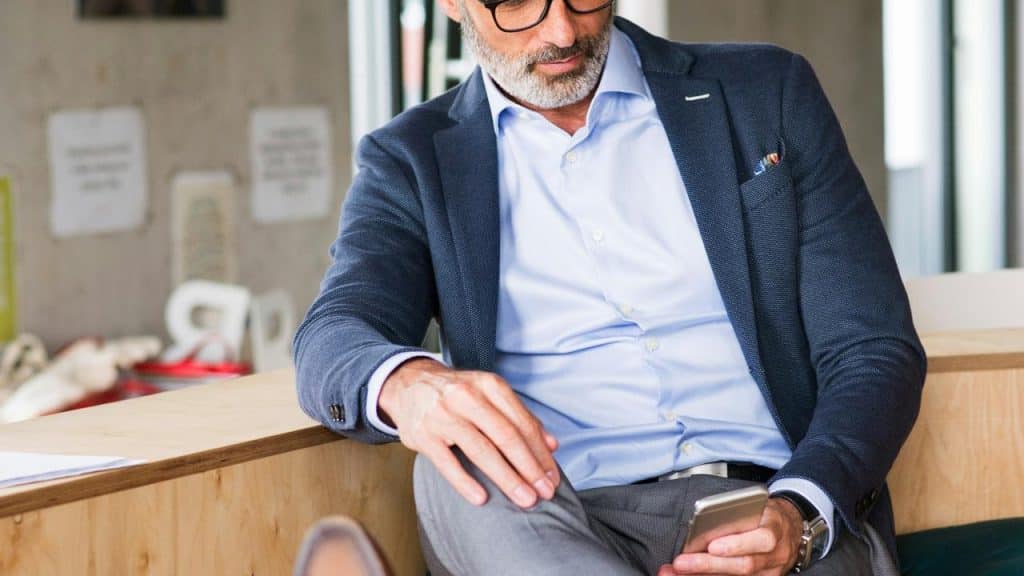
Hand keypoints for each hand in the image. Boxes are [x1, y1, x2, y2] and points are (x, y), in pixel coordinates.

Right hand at [378, 357, 560, 508]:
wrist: (408, 383)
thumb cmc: (457, 393)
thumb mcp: (489, 394)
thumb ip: (520, 417)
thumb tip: (552, 445)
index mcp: (488, 385)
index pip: (522, 423)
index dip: (540, 452)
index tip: (552, 476)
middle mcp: (467, 396)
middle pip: (506, 437)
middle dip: (529, 468)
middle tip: (544, 492)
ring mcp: (443, 415)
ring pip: (481, 451)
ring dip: (507, 478)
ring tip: (524, 498)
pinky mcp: (423, 435)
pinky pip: (447, 463)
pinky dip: (465, 482)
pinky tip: (482, 498)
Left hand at [659, 497, 803, 575]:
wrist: (791, 528)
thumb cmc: (767, 514)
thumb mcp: (758, 505)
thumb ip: (737, 513)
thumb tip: (703, 521)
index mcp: (775, 528)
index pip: (762, 538)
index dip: (737, 544)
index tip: (712, 546)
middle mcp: (775, 554)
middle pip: (744, 564)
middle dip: (710, 565)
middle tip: (682, 562)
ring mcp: (770, 571)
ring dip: (706, 575)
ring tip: (678, 571)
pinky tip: (691, 575)